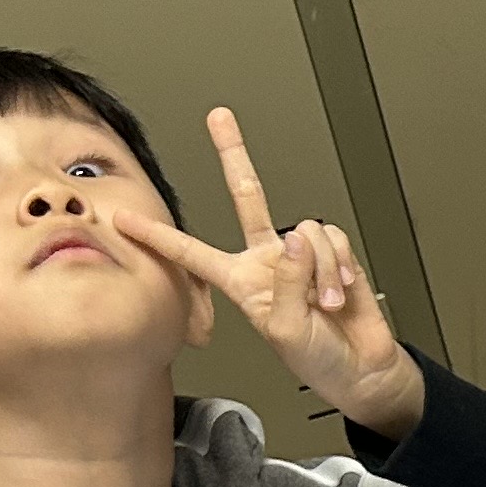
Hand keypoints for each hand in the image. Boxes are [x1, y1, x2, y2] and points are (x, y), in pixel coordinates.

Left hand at [109, 108, 422, 433]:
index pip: (193, 253)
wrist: (361, 367)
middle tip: (220, 119)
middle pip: (248, 196)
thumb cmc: (317, 359)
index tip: (125, 219)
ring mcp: (301, 254)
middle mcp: (268, 259)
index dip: (159, 238)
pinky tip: (343, 289)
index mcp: (241, 282)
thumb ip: (288, 283)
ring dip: (321, 270)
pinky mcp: (334, 253)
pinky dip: (341, 264)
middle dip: (234, 154)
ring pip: (305, 231)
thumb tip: (296, 238)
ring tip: (326, 303)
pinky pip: (334, 238)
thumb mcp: (287, 330)